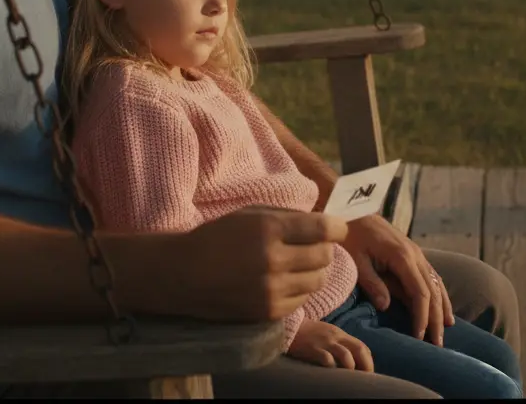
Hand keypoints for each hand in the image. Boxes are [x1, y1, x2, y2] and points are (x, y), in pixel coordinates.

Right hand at [160, 208, 348, 322]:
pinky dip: (301, 288)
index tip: (338, 227)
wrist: (186, 273)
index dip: (338, 227)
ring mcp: (272, 289)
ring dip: (316, 269)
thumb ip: (289, 217)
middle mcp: (274, 260)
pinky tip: (286, 279)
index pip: (323, 229)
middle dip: (326, 247)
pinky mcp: (269, 311)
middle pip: (325, 255)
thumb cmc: (220, 236)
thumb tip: (325, 222)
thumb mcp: (252, 213)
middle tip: (317, 244)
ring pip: (318, 279)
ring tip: (301, 262)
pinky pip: (303, 299)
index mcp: (270, 229)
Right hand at [288, 319, 373, 371]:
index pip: (362, 347)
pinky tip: (331, 373)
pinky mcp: (313, 349)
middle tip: (365, 380)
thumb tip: (358, 360)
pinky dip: (332, 367)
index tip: (368, 375)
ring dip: (351, 368)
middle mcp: (335, 337)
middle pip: (359, 349)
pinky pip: (327, 359)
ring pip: (346, 356)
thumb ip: (342, 344)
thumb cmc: (310, 334)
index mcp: (340, 334)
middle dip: (366, 366)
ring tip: (348, 379)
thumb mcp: (328, 334)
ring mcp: (325, 343)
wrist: (290, 326)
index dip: (368, 362)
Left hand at [343, 213, 453, 345]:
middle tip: (437, 344)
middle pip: (432, 291)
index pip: (420, 293)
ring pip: (436, 283)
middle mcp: (415, 254)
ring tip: (447, 329)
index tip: (419, 338)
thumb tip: (386, 306)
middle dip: (436, 318)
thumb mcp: (356, 260)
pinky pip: (431, 275)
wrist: (353, 211)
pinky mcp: (413, 252)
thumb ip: (372, 283)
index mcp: (402, 257)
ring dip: (442, 307)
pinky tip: (442, 306)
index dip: (422, 317)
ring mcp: (416, 252)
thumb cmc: (351, 236)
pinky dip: (440, 293)